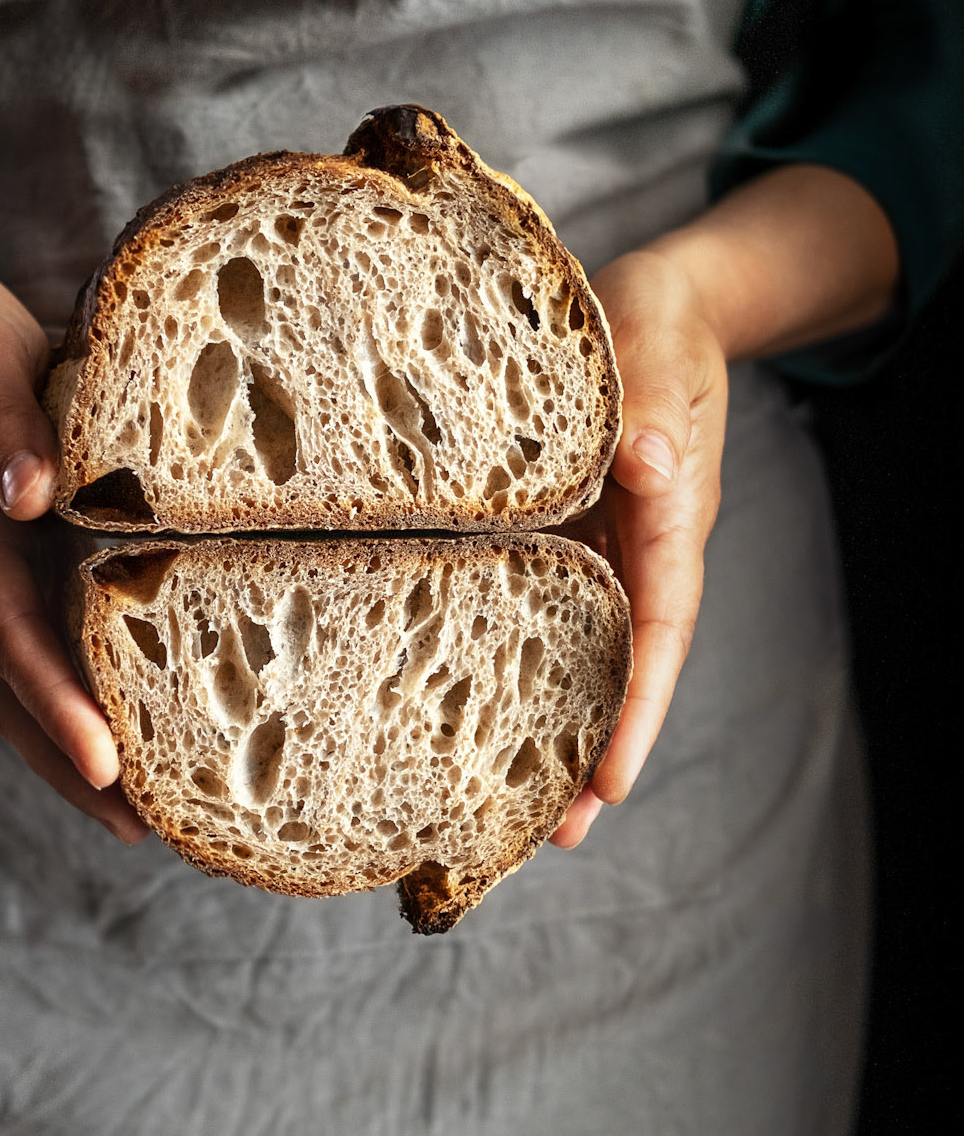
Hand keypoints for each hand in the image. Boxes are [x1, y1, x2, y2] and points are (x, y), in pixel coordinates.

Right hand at [0, 248, 147, 842]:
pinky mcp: (30, 561)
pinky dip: (93, 697)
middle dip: (72, 765)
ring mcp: (0, 573)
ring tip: (154, 815)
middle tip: (144, 829)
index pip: (9, 634)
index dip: (55, 703)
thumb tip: (31, 495)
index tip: (104, 763)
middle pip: (16, 689)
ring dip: (81, 752)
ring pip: (32, 681)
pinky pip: (57, 644)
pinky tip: (154, 728)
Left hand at [548, 162, 898, 848]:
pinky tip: (466, 707)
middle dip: (596, 752)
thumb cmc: (655, 319)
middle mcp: (636, 549)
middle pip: (622, 666)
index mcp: (669, 517)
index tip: (613, 778)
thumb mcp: (658, 348)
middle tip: (559, 837)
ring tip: (513, 809)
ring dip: (554, 726)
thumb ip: (655, 406)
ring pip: (581, 652)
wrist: (652, 299)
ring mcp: (599, 548)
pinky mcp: (559, 534)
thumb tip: (647, 467)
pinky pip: (539, 610)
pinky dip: (514, 665)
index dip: (637, 706)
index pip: (660, 627)